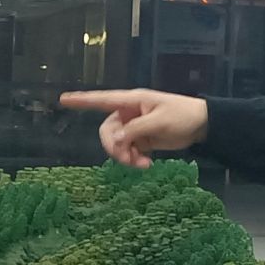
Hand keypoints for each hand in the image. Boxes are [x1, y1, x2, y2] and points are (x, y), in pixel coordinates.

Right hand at [58, 89, 209, 167]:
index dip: (82, 100)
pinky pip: (128, 151)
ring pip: (117, 144)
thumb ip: (135, 130)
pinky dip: (134, 160)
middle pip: (107, 131)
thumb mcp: (159, 121)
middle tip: (126, 158)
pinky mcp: (142, 140)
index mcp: (131, 101)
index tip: (63, 99)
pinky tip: (147, 164)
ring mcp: (134, 127)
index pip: (101, 99)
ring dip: (125, 157)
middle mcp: (129, 113)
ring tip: (141, 164)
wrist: (202, 125)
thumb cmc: (182, 115)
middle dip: (114, 147)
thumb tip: (116, 140)